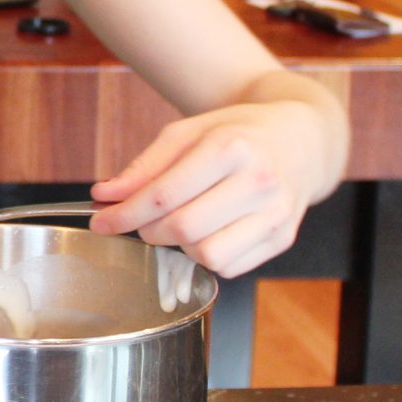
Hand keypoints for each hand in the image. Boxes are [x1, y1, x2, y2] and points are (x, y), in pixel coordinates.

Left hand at [88, 99, 333, 276]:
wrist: (300, 140)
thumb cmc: (237, 134)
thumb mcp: (188, 133)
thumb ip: (144, 166)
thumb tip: (104, 195)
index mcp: (231, 147)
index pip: (163, 195)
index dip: (124, 214)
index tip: (101, 221)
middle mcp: (259, 181)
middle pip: (182, 229)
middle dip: (148, 231)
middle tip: (141, 221)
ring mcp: (276, 213)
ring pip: (207, 255)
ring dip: (180, 247)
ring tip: (180, 224)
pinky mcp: (285, 238)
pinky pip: (230, 267)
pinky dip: (207, 256)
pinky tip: (209, 232)